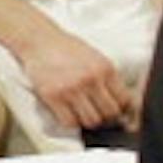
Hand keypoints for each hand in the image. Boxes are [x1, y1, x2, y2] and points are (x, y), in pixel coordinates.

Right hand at [14, 22, 133, 129]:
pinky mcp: (52, 96)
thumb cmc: (66, 48)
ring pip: (91, 121)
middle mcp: (90, 79)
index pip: (124, 100)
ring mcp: (71, 88)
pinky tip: (68, 113)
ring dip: (87, 121)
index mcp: (105, 68)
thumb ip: (107, 77)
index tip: (114, 109)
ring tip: (82, 114)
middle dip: (105, 117)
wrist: (39, 40)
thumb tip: (119, 101)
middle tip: (97, 113)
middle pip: (109, 113)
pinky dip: (71, 122)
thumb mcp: (95, 57)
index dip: (120, 108)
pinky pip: (69, 121)